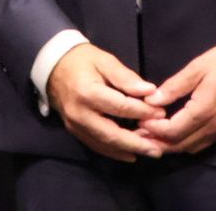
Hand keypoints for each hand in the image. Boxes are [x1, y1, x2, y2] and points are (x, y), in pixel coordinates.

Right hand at [46, 43, 164, 161]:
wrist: (53, 67)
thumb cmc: (82, 60)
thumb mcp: (105, 61)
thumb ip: (126, 77)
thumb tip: (149, 91)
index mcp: (88, 92)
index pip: (120, 107)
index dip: (142, 112)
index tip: (161, 114)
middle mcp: (80, 113)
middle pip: (111, 133)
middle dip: (136, 143)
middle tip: (157, 149)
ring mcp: (75, 125)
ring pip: (104, 144)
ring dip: (127, 150)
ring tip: (149, 151)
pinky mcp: (74, 131)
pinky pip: (96, 145)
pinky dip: (114, 152)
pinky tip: (130, 154)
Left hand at [136, 36, 215, 154]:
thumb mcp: (197, 67)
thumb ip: (174, 86)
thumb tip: (151, 100)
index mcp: (204, 110)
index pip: (173, 131)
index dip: (154, 130)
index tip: (139, 122)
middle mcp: (214, 126)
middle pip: (181, 145)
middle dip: (159, 142)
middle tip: (139, 134)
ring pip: (192, 148)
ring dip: (172, 145)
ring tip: (154, 135)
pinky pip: (203, 144)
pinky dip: (186, 143)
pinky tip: (176, 134)